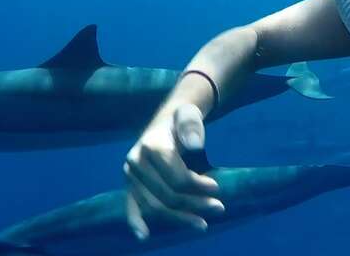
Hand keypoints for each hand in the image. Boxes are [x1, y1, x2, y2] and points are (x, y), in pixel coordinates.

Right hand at [124, 103, 224, 240]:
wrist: (167, 122)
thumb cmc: (181, 120)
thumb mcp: (189, 114)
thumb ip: (192, 125)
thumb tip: (195, 145)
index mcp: (151, 145)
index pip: (176, 176)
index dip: (197, 185)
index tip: (216, 187)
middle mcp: (136, 162)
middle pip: (167, 195)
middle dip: (194, 205)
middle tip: (219, 208)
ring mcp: (131, 176)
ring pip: (155, 206)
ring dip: (179, 219)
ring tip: (202, 224)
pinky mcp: (130, 186)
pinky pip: (131, 207)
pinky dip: (136, 222)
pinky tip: (144, 236)